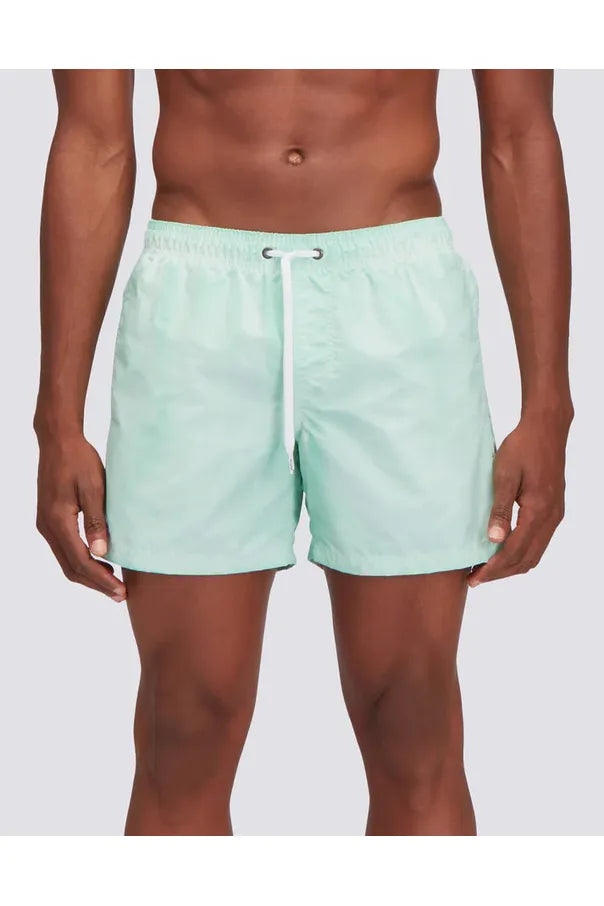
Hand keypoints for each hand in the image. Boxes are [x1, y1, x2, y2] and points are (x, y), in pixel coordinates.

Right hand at [36, 434, 125, 601]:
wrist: (58, 442)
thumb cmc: (79, 461)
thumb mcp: (94, 488)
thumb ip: (97, 521)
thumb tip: (102, 552)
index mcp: (58, 521)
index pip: (81, 561)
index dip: (101, 579)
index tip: (120, 591)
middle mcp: (48, 528)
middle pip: (71, 568)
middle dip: (96, 584)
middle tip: (120, 595)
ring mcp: (46, 525)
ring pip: (66, 561)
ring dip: (89, 575)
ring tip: (112, 584)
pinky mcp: (49, 520)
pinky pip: (64, 550)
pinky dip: (81, 562)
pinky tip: (99, 562)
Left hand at [468, 412, 570, 586]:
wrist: (546, 429)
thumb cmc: (522, 448)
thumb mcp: (504, 475)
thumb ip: (500, 509)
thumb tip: (493, 540)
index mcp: (538, 510)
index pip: (514, 551)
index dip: (493, 569)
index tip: (474, 578)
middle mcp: (551, 518)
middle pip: (526, 559)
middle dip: (500, 573)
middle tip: (475, 579)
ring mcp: (555, 515)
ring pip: (534, 554)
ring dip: (511, 566)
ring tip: (487, 570)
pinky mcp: (554, 510)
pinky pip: (539, 543)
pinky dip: (522, 554)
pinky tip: (505, 553)